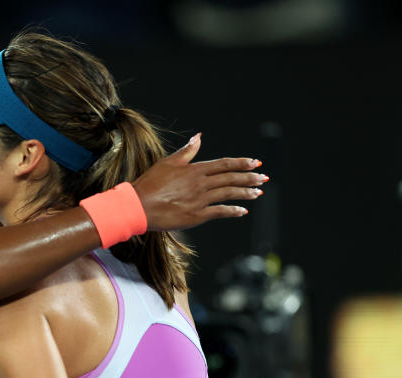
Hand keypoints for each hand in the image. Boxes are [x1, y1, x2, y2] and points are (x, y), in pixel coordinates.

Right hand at [132, 134, 265, 230]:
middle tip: (264, 177)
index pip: (224, 164)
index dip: (242, 163)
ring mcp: (199, 200)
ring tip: (258, 192)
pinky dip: (233, 211)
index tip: (256, 162)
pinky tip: (242, 211)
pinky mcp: (196, 215)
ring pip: (229, 194)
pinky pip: (220, 212)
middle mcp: (200, 183)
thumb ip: (187, 150)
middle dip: (250, 177)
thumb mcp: (168, 162)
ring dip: (245, 192)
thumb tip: (199, 137)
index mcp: (195, 169)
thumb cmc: (150, 183)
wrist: (138, 206)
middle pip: (231, 178)